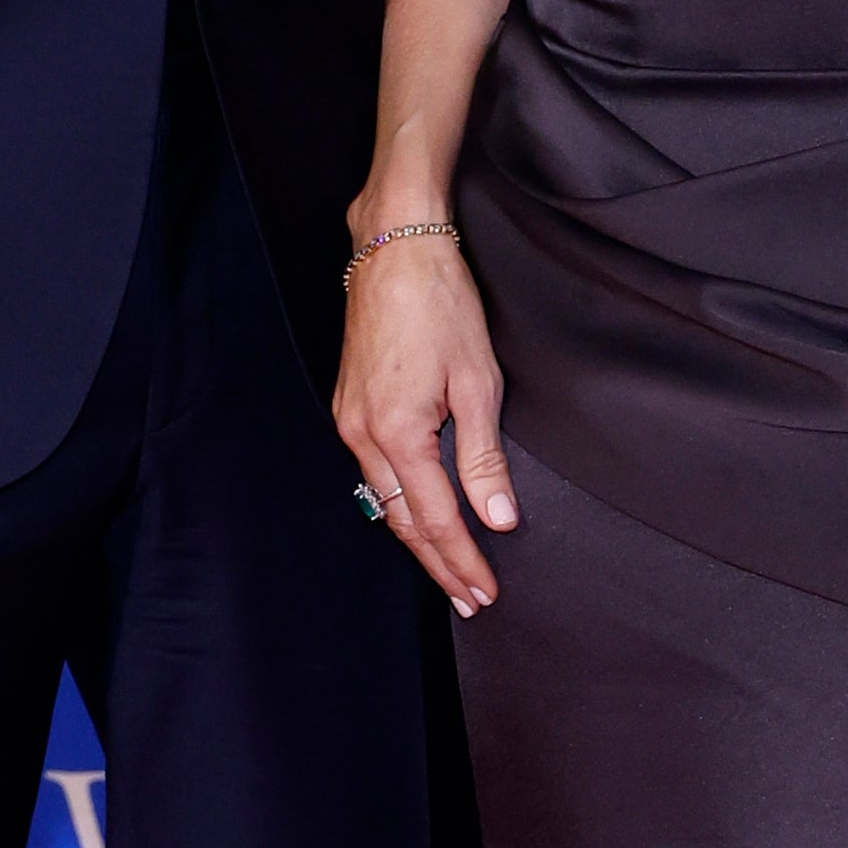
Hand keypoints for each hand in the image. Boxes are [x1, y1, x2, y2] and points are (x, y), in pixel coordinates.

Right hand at [334, 238, 520, 614]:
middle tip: (470, 599)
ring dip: (418, 538)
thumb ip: (484, 459)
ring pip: (383, 501)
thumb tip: (498, 518)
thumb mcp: (478, 382)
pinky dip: (399, 503)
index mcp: (397, 433)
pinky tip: (419, 513)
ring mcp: (350, 420)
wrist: (395, 248)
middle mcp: (362, 434)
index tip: (485, 592)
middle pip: (402, 522)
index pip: (435, 520)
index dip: (462, 561)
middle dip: (439, 563)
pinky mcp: (350, 405)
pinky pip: (374, 472)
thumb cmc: (440, 303)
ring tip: (450, 568)